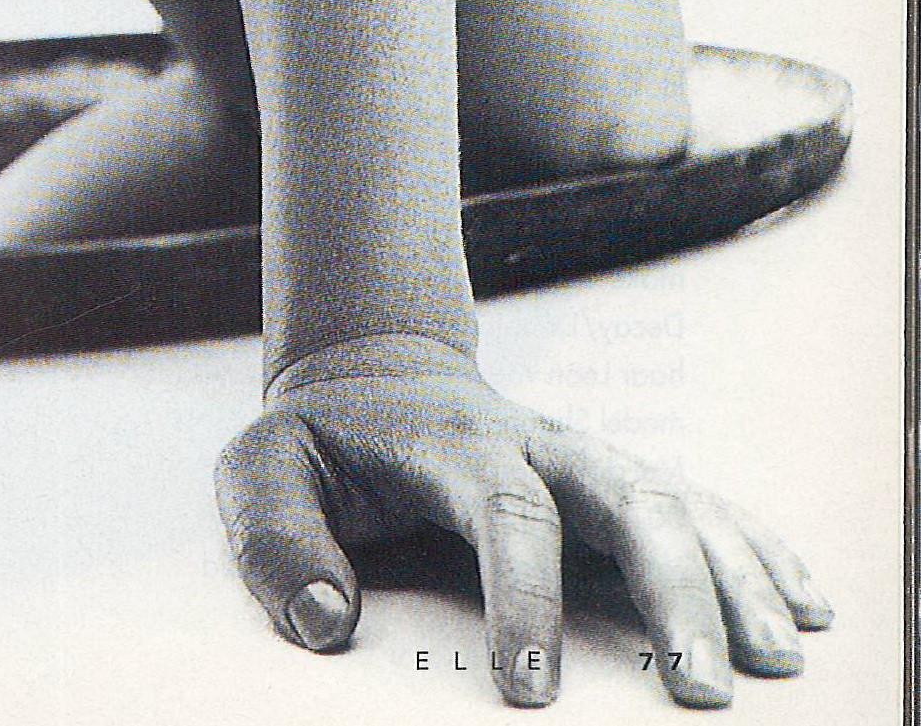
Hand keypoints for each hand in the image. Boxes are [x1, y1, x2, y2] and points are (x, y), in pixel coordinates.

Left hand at [216, 335, 829, 707]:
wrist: (370, 374)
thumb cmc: (320, 447)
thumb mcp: (261, 470)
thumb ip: (273, 537)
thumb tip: (324, 622)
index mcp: (452, 444)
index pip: (505, 510)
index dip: (524, 596)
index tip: (529, 691)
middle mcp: (537, 443)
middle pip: (626, 497)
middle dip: (673, 590)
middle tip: (704, 692)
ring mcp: (585, 457)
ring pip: (678, 501)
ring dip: (735, 576)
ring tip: (781, 661)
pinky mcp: (616, 477)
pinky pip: (702, 502)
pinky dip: (757, 546)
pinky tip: (806, 602)